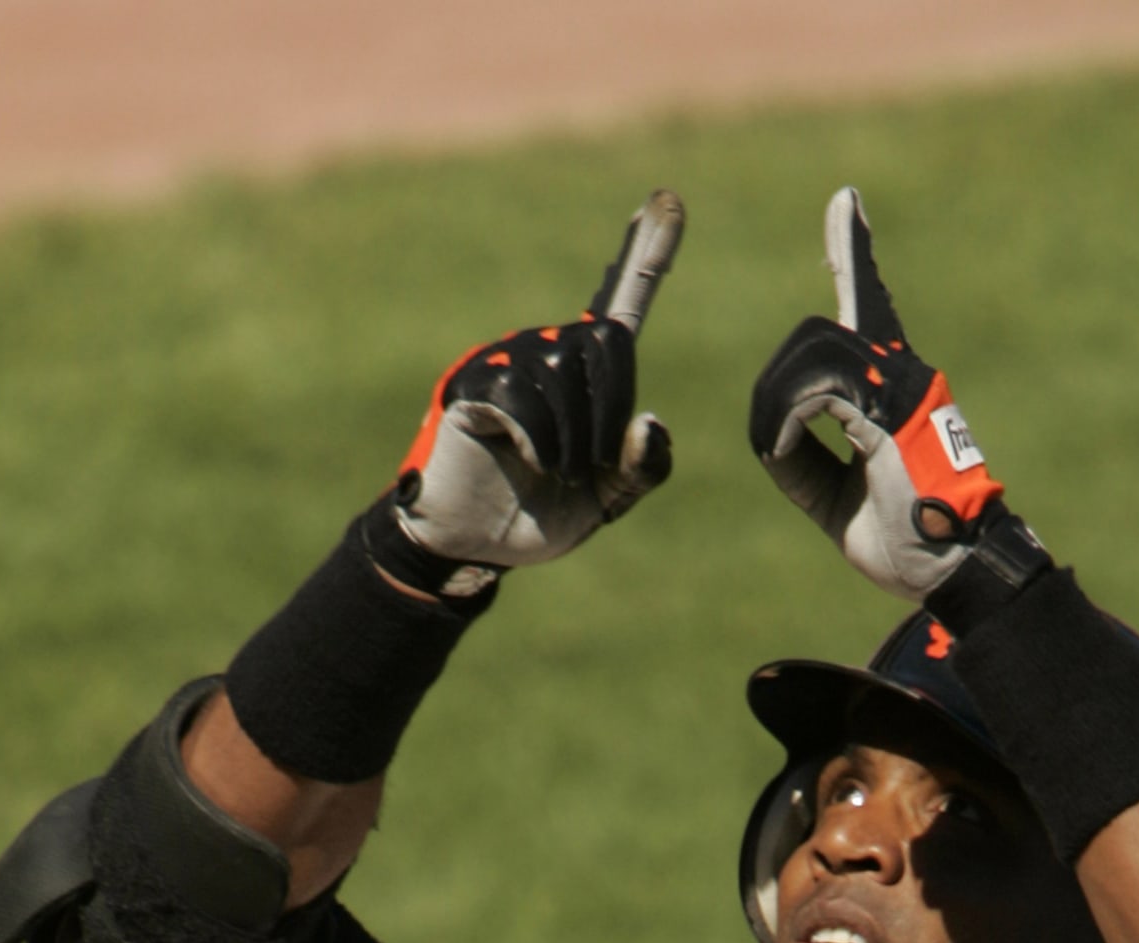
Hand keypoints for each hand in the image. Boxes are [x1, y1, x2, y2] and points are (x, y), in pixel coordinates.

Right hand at [384, 190, 683, 586]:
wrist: (473, 547)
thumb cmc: (538, 517)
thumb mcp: (607, 501)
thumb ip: (641, 468)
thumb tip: (649, 421)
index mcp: (582, 375)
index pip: (619, 305)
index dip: (646, 255)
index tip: (666, 200)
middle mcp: (546, 351)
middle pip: (605, 342)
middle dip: (609, 413)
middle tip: (589, 467)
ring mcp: (505, 360)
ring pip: (564, 370)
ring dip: (574, 439)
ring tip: (555, 473)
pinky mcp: (472, 382)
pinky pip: (522, 394)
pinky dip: (539, 440)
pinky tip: (528, 461)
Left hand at [749, 187, 1048, 603]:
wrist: (952, 571)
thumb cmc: (907, 544)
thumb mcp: (839, 501)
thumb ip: (809, 465)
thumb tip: (772, 440)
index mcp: (896, 389)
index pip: (870, 304)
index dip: (854, 254)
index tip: (845, 204)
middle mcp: (904, 374)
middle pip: (818, 331)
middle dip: (776, 384)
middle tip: (772, 447)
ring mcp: (903, 387)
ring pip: (813, 350)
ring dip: (778, 407)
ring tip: (781, 457)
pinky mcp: (892, 412)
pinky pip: (817, 391)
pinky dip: (788, 425)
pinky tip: (790, 458)